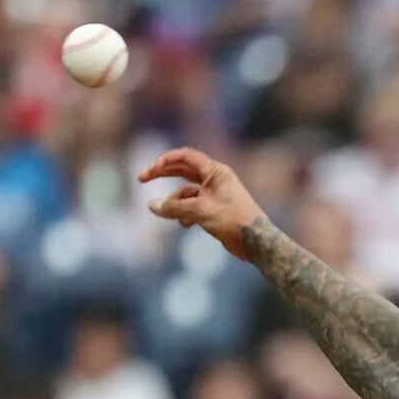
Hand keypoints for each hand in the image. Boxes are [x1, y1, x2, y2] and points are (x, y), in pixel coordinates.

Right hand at [140, 147, 267, 259]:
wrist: (256, 242)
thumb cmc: (233, 220)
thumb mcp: (200, 211)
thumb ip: (174, 207)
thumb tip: (152, 205)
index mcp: (215, 172)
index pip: (185, 157)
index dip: (166, 160)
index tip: (151, 169)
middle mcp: (215, 180)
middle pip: (182, 171)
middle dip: (163, 174)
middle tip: (141, 179)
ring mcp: (215, 194)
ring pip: (186, 192)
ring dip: (175, 202)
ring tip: (169, 213)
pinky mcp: (215, 210)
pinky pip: (193, 207)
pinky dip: (185, 214)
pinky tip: (184, 225)